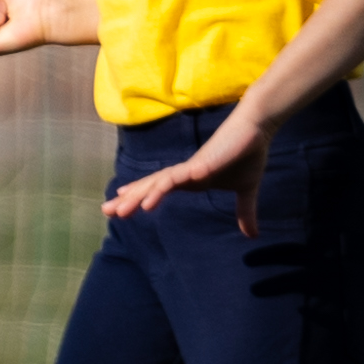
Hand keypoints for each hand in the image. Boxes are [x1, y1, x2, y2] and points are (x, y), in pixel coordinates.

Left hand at [104, 104, 265, 217]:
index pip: (160, 188)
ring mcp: (190, 168)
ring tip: (120, 211)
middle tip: (106, 211)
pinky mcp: (200, 165)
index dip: (140, 196)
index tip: (121, 205)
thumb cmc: (249, 153)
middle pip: (151, 187)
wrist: (257, 128)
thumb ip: (245, 213)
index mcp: (192, 179)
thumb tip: (252, 235)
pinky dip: (159, 190)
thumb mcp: (246, 190)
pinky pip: (174, 180)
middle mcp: (185, 173)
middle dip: (128, 199)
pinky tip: (147, 202)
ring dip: (137, 197)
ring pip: (157, 184)